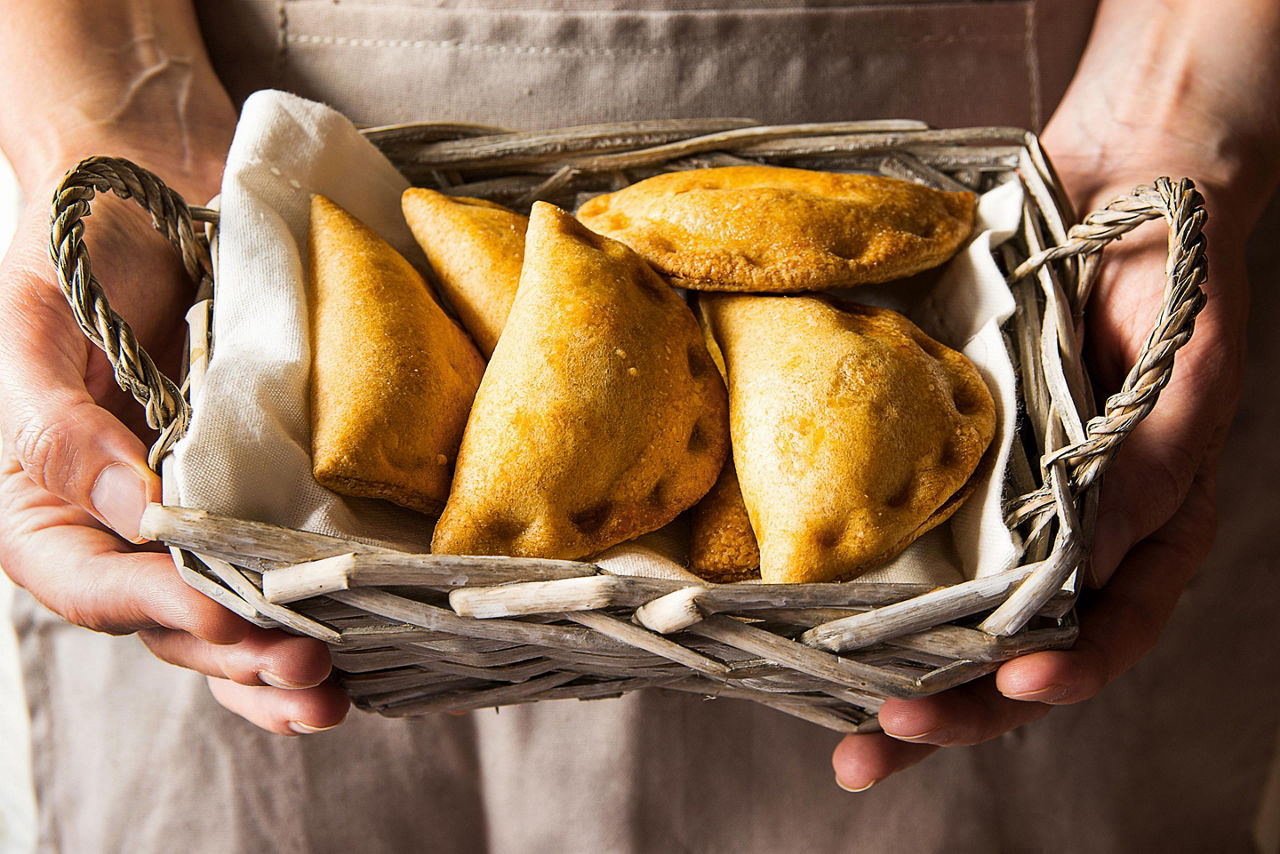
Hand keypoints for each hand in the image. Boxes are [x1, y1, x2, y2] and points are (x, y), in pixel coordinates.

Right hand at [0, 160, 347, 735]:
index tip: (221, 621)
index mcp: (49, 500)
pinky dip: (315, 612)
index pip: (86, 584)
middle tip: (305, 672)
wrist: (154, 190)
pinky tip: (361, 648)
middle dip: (236, 657)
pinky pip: (282, 568)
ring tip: (331, 692)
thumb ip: (53, 421)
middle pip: (170, 624)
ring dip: (277, 666)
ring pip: (230, 619)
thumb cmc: (80, 246)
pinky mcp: (262, 494)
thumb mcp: (36, 323)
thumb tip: (128, 505)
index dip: (153, 613)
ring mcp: (196, 517)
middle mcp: (122, 526)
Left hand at [830, 141, 1259, 793]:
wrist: (1122, 178)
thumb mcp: (1187, 365)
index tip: (1011, 684)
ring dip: (892, 667)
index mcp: (1141, 526)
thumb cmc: (1176, 271)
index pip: (1108, 629)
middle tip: (876, 746)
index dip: (1064, 671)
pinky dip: (867, 576)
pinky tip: (810, 610)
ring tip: (835, 720)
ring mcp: (1000, 497)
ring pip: (949, 607)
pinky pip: (908, 524)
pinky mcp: (946, 455)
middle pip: (1012, 647)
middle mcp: (1064, 528)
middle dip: (950, 706)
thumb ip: (1154, 465)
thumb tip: (1095, 566)